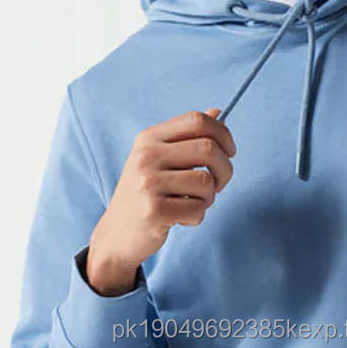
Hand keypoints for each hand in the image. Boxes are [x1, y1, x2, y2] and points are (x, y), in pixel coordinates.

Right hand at [86, 108, 236, 295]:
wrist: (116, 235)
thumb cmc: (145, 196)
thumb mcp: (160, 160)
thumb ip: (187, 137)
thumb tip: (218, 112)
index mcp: (148, 139)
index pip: (197, 120)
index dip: (223, 134)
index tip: (230, 152)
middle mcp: (146, 156)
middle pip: (209, 148)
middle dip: (225, 170)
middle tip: (218, 185)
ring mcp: (148, 183)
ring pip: (207, 183)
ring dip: (209, 198)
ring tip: (192, 203)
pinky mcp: (154, 211)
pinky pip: (198, 209)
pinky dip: (197, 217)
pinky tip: (181, 219)